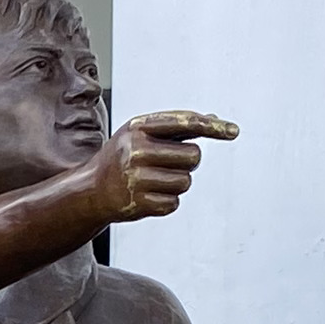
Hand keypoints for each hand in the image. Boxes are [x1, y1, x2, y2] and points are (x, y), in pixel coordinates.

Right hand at [89, 109, 232, 223]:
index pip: (185, 123)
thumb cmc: (123, 157)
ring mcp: (136, 178)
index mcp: (138, 128)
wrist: (90, 190)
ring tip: (154, 181)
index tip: (234, 131)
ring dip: (177, 183)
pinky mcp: (139, 203)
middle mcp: (136, 150)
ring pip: (186, 181)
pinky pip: (174, 202)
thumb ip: (176, 128)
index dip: (213, 127)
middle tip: (167, 164)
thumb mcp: (141, 135)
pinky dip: (167, 201)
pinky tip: (148, 195)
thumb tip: (214, 120)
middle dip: (187, 162)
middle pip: (193, 156)